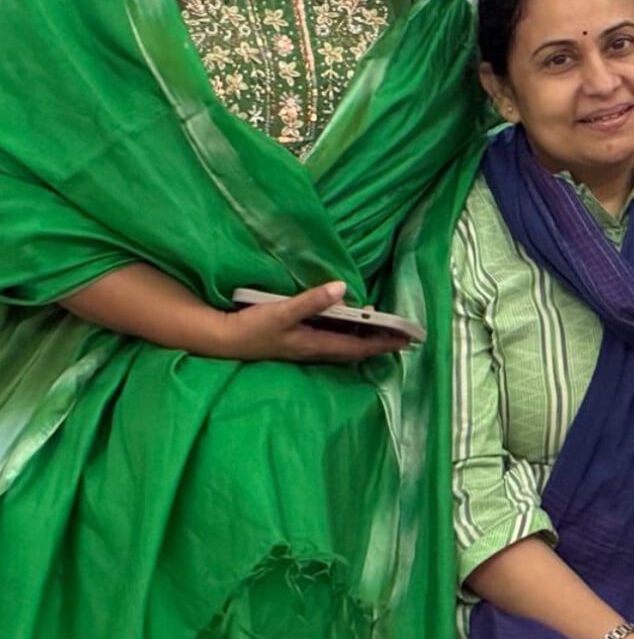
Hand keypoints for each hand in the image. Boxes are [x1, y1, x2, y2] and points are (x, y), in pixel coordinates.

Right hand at [212, 282, 410, 361]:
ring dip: (363, 337)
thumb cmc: (253, 327)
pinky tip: (349, 321)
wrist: (223, 339)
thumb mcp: (283, 311)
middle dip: (378, 342)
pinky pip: (331, 339)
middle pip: (354, 348)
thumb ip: (312, 300)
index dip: (382, 343)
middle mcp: (315, 349)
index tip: (405, 340)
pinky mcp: (297, 341)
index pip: (358, 346)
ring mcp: (306, 347)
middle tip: (401, 334)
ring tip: (383, 326)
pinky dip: (346, 332)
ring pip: (343, 344)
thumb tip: (343, 288)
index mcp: (316, 345)